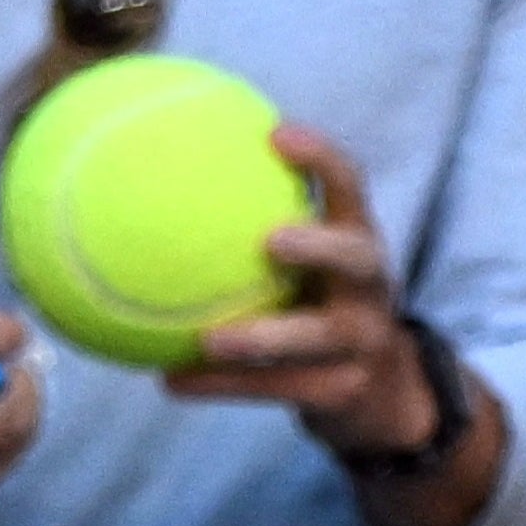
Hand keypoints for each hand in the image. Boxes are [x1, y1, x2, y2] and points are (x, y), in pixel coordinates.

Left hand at [167, 125, 429, 452]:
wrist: (378, 392)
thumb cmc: (317, 311)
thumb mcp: (304, 270)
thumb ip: (252, 233)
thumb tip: (147, 193)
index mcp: (357, 244)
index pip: (350, 189)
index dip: (321, 159)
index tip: (277, 133)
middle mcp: (369, 287)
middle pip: (356, 258)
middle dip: (319, 246)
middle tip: (272, 240)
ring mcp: (361, 340)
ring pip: (314, 337)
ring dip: (261, 336)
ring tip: (208, 339)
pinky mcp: (340, 390)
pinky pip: (276, 388)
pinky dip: (222, 385)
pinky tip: (171, 381)